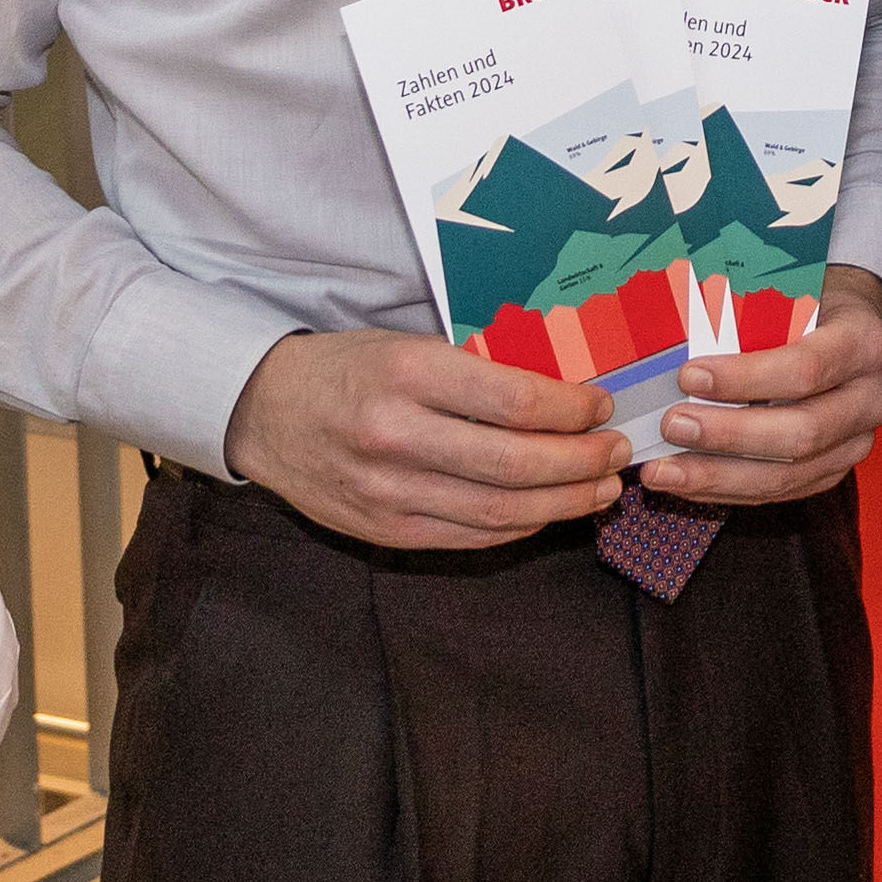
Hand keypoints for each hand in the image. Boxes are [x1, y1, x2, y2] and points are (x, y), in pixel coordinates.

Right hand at [221, 328, 628, 549]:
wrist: (265, 412)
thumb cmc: (350, 368)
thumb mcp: (409, 344)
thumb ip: (477, 369)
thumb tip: (565, 390)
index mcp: (408, 373)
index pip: (515, 400)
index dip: (573, 409)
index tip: (603, 405)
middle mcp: (397, 435)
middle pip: (516, 463)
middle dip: (582, 462)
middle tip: (617, 452)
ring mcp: (389, 492)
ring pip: (499, 510)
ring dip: (563, 503)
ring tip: (601, 489)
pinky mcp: (384, 531)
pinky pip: (470, 537)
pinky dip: (519, 526)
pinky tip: (548, 511)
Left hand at [643, 264, 881, 505]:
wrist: (852, 329)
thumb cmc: (811, 305)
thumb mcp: (793, 293)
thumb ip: (750, 315)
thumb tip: (674, 335)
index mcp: (864, 344)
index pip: (806, 369)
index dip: (746, 378)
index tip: (689, 376)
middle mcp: (870, 400)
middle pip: (800, 433)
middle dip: (728, 435)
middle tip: (671, 425)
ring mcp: (856, 443)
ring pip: (788, 475)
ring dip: (717, 476)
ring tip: (663, 471)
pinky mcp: (833, 471)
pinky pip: (778, 492)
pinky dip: (727, 490)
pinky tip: (686, 483)